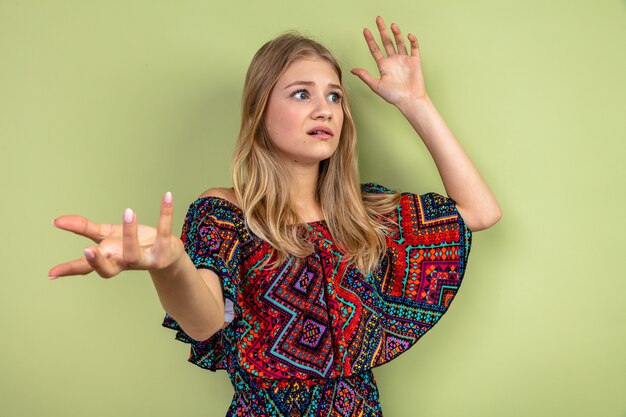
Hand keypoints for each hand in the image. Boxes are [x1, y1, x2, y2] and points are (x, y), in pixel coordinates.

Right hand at [48, 192, 184, 278]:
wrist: (167, 254)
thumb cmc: (133, 244)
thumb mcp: (107, 235)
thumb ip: (84, 229)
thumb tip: (57, 221)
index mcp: (109, 259)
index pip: (86, 268)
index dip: (70, 270)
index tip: (52, 273)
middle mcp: (125, 262)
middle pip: (109, 269)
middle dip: (98, 262)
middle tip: (88, 250)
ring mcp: (145, 259)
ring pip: (134, 252)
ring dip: (130, 233)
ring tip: (128, 212)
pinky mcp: (163, 250)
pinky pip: (164, 231)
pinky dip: (165, 214)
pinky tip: (167, 196)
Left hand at [351, 16, 427, 108]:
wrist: (409, 100)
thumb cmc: (393, 96)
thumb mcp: (376, 85)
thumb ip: (365, 76)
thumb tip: (352, 70)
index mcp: (384, 66)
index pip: (375, 49)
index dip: (370, 40)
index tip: (365, 30)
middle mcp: (393, 61)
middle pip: (386, 42)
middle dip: (382, 31)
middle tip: (378, 19)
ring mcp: (404, 60)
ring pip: (399, 43)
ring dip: (396, 33)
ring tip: (392, 25)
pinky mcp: (415, 61)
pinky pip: (414, 48)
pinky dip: (412, 41)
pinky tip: (408, 36)